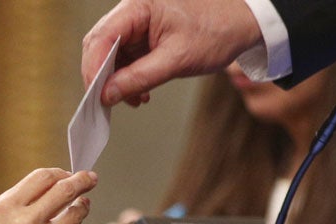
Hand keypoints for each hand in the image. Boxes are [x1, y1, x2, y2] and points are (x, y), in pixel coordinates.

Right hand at [0, 168, 95, 223]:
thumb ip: (18, 208)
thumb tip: (48, 193)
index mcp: (6, 208)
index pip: (44, 177)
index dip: (60, 173)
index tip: (68, 174)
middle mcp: (27, 221)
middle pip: (67, 190)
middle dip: (83, 181)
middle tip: (90, 178)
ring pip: (76, 214)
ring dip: (82, 208)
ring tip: (82, 206)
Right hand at [82, 0, 262, 106]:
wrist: (241, 24)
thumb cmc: (216, 31)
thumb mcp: (176, 60)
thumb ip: (138, 78)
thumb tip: (107, 95)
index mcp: (139, 6)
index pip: (102, 37)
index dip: (93, 69)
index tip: (95, 96)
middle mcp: (133, 11)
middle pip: (100, 45)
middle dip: (101, 77)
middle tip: (108, 103)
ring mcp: (137, 24)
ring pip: (110, 55)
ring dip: (116, 81)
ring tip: (134, 99)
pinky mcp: (143, 36)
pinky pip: (124, 59)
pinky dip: (127, 79)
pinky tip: (140, 93)